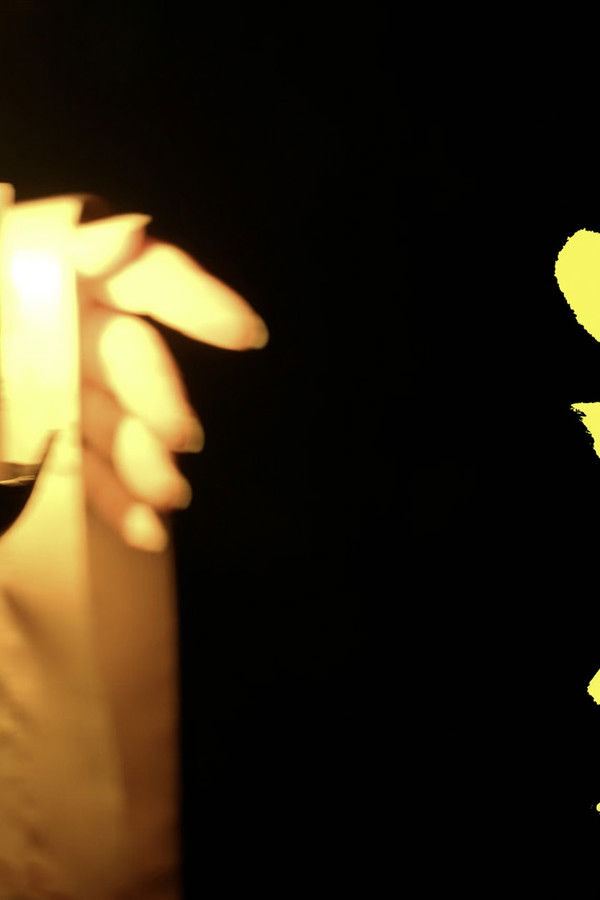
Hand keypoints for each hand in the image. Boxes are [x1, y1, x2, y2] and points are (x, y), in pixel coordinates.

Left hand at [70, 213, 268, 551]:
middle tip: (178, 438)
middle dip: (161, 399)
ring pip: (116, 423)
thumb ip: (56, 253)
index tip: (243, 335)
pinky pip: (85, 470)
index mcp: (49, 277)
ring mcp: (50, 390)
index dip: (193, 299)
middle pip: (132, 357)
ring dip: (146, 464)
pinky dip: (114, 502)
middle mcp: (59, 330)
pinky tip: (145, 530)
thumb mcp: (1, 268)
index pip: (137, 274)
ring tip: (166, 500)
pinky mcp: (38, 444)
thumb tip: (127, 234)